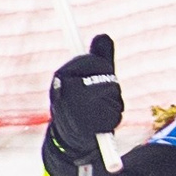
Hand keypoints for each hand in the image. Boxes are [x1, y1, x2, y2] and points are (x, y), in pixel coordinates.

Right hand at [49, 33, 123, 157]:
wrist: (67, 140)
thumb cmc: (80, 105)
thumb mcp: (87, 78)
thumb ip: (98, 58)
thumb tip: (104, 35)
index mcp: (62, 75)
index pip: (94, 62)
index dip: (101, 66)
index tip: (103, 73)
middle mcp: (65, 88)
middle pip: (108, 78)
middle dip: (111, 87)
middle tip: (100, 97)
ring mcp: (74, 107)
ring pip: (112, 96)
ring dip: (113, 103)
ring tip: (98, 112)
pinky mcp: (84, 126)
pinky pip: (113, 116)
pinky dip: (112, 120)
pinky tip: (101, 125)